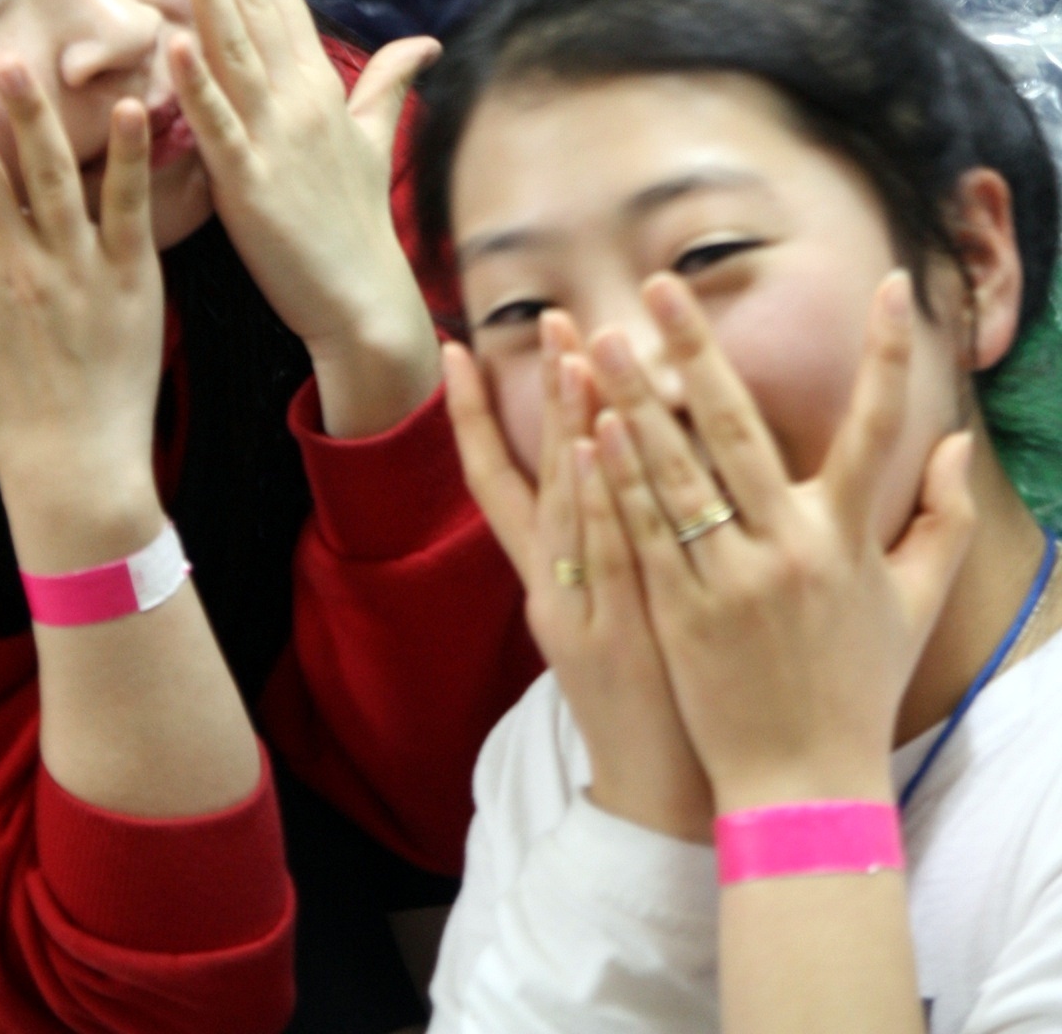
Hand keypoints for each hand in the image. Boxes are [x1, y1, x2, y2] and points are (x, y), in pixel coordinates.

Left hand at [168, 0, 439, 434]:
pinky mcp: (249, 184)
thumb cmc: (358, 223)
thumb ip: (388, 84)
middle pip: (258, 2)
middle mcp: (297, 98)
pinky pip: (217, 127)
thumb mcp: (372, 140)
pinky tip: (174, 41)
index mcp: (317, 84)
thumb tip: (427, 41)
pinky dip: (195, 85)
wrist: (362, 301)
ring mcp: (273, 137)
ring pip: (236, 48)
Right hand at [444, 316, 713, 839]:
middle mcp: (547, 585)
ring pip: (566, 503)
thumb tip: (610, 460)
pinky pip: (602, 551)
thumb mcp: (606, 614)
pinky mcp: (615, 633)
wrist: (657, 793)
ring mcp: (577, 609)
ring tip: (572, 355)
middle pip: (531, 475)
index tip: (455, 350)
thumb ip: (604, 540)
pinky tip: (595, 443)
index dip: (469, 417)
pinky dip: (594, 496)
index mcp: (540, 579)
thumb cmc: (650, 695)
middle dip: (538, 395)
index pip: (492, 481)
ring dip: (568, 425)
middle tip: (547, 319)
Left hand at [586, 271, 975, 811]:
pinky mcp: (680, 610)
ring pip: (674, 472)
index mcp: (848, 538)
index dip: (886, 357)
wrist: (803, 782)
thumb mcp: (912, 602)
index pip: (875, 430)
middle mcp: (789, 549)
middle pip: (737, 430)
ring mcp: (730, 580)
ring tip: (601, 340)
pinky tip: (589, 430)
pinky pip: (644, 530)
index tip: (886, 285)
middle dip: (698, 351)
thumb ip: (940, 518)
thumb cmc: (856, 684)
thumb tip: (956, 443)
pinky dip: (618, 479)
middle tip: (660, 283)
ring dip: (634, 401)